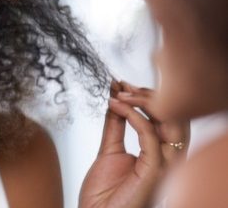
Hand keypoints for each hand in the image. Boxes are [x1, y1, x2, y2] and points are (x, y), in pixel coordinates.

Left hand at [79, 81, 189, 207]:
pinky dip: (135, 117)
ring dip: (145, 103)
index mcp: (161, 155)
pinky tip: (119, 107)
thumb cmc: (103, 195)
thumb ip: (115, 125)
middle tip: (123, 85)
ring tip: (121, 93)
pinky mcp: (154, 171)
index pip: (168, 119)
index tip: (123, 84)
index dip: (148, 98)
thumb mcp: (109, 151)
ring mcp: (165, 166)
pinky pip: (150, 137)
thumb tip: (116, 98)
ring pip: (170, 125)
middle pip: (174, 118)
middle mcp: (168, 160)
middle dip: (149, 96)